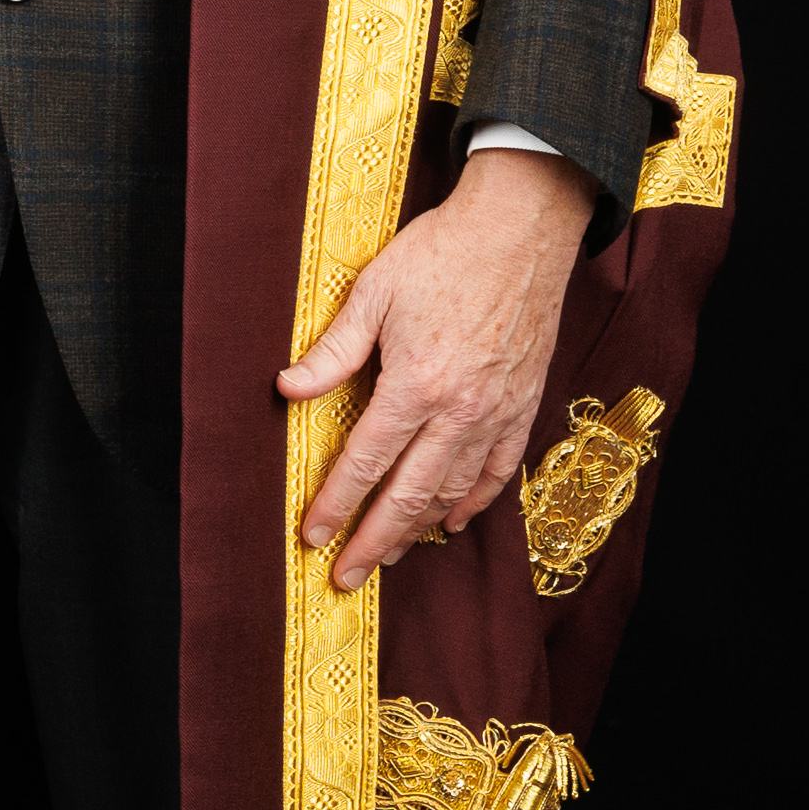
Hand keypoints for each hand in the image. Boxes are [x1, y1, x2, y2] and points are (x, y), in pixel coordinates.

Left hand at [280, 146, 592, 590]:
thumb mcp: (373, 293)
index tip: (312, 537)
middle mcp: (460, 411)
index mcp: (416, 384)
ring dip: (419, 528)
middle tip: (345, 577)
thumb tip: (286, 389)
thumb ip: (333, 350)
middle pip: (409, 494)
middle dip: (373, 540)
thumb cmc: (440, 254)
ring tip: (390, 555)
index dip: (336, 505)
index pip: (365, 462)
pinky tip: (453, 520)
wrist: (520, 232)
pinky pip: (497, 470)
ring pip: (454, 490)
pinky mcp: (522, 405)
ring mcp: (496, 413)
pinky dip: (474, 501)